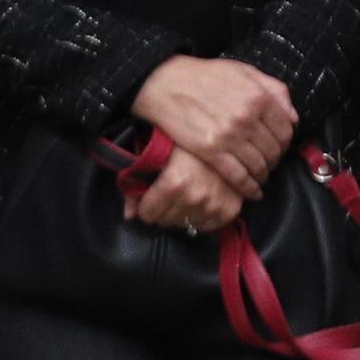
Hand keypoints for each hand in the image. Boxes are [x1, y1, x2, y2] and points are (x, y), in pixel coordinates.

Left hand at [128, 144, 252, 232]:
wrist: (222, 133)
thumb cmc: (185, 139)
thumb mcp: (156, 152)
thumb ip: (135, 183)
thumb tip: (128, 216)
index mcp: (175, 182)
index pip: (148, 214)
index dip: (145, 204)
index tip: (149, 196)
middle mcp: (196, 196)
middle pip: (165, 221)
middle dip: (162, 209)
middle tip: (167, 193)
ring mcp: (215, 204)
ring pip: (185, 225)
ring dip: (181, 214)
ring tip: (184, 195)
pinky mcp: (231, 209)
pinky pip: (207, 226)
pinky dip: (201, 217)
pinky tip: (199, 201)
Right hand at [132, 55, 295, 195]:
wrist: (166, 84)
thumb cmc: (204, 76)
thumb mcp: (243, 70)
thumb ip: (273, 89)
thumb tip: (292, 116)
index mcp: (257, 96)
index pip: (285, 130)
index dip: (285, 143)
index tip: (279, 147)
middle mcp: (247, 117)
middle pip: (274, 151)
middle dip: (274, 160)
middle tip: (269, 163)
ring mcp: (229, 136)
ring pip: (259, 166)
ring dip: (263, 175)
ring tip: (260, 176)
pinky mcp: (211, 151)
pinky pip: (238, 176)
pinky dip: (248, 188)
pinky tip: (251, 191)